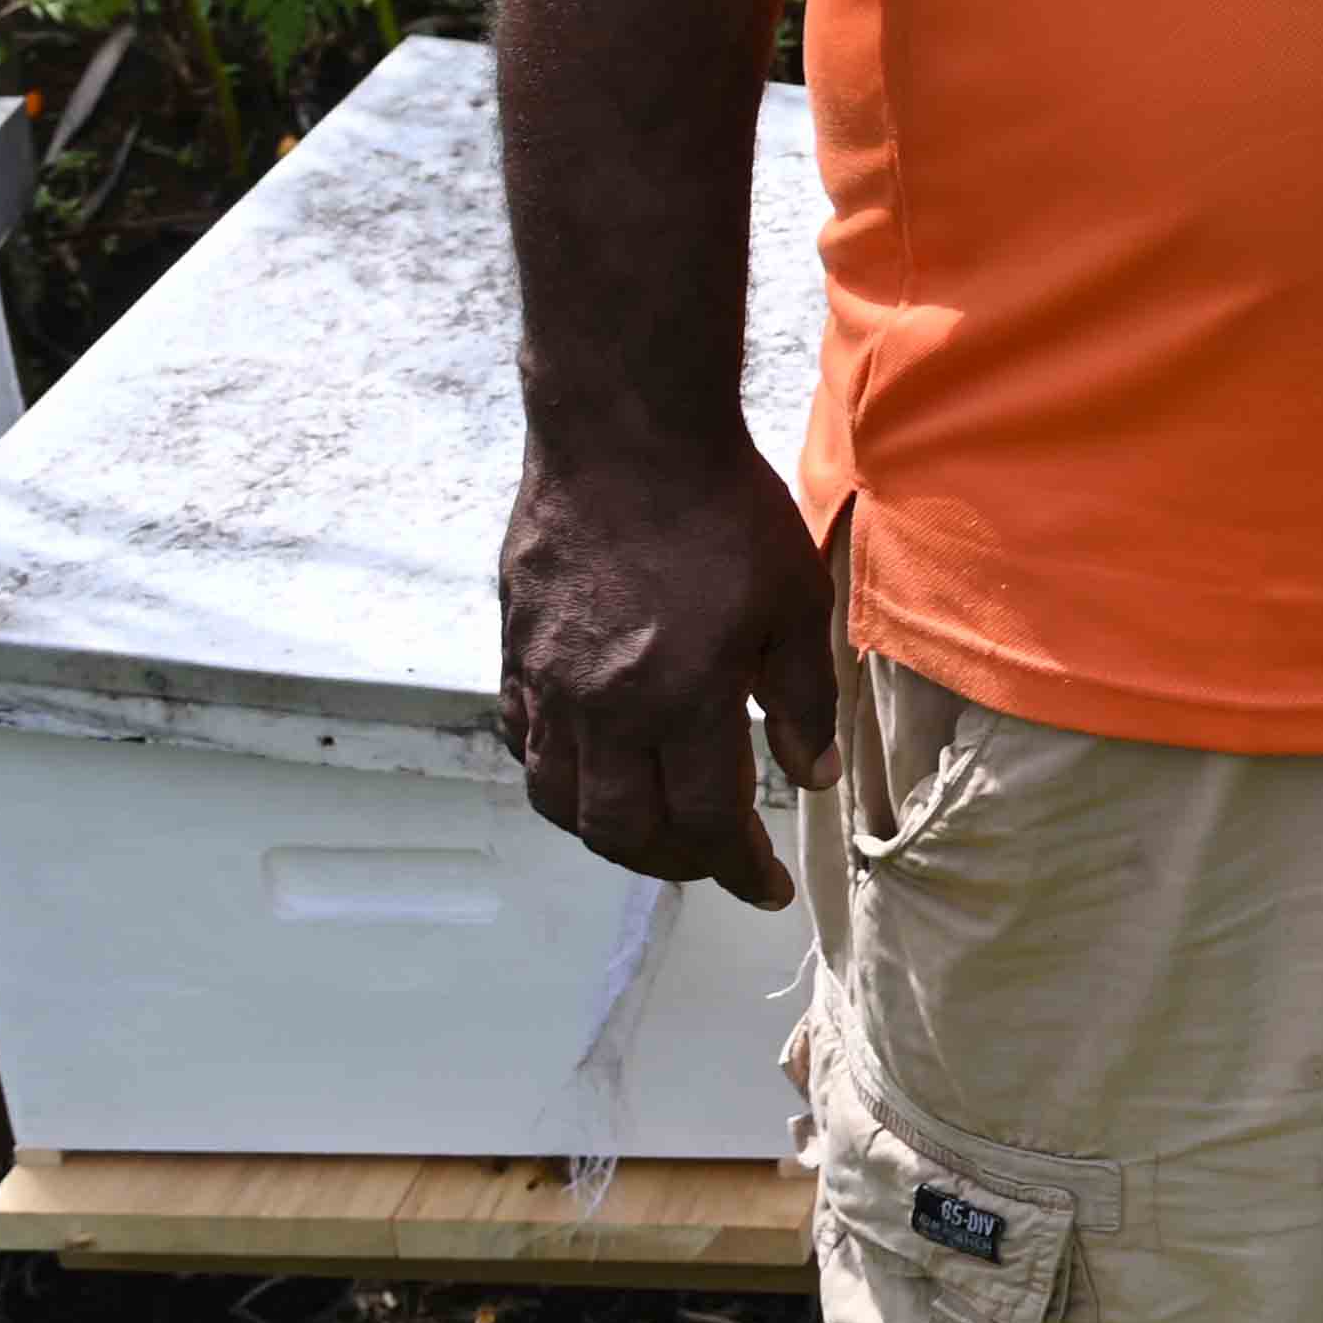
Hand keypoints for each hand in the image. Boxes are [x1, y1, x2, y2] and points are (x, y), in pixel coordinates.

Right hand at [499, 427, 837, 906]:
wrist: (625, 434)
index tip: (765, 887)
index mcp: (682, 702)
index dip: (738, 868)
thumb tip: (808, 780)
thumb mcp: (796, 600)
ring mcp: (547, 683)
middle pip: (623, 831)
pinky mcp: (514, 651)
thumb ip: (803, 699)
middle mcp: (604, 708)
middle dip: (673, 863)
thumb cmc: (724, 510)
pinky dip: (555, 772)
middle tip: (712, 858)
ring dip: (607, 830)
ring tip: (651, 828)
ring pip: (559, 799)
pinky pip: (522, 740)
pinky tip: (589, 766)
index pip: (705, 824)